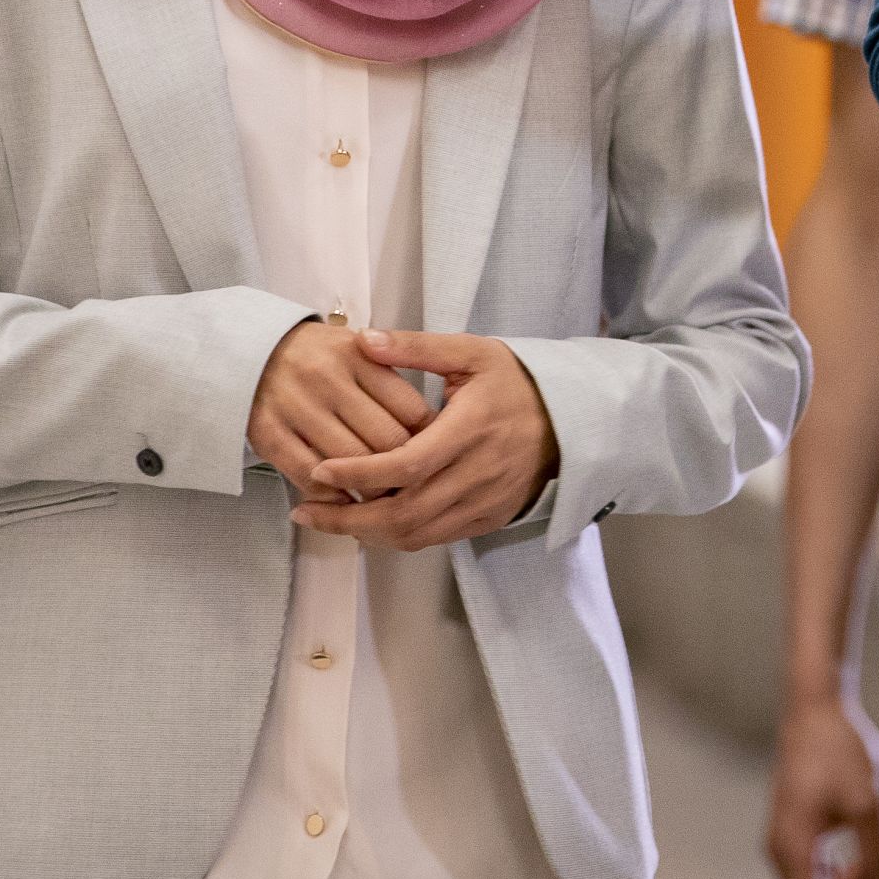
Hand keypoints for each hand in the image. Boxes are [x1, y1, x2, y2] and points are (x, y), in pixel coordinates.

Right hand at [245, 317, 433, 492]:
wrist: (253, 350)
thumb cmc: (320, 357)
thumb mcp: (360, 351)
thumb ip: (391, 383)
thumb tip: (432, 431)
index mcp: (359, 354)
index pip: (411, 408)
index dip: (428, 439)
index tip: (432, 456)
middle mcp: (328, 377)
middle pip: (385, 439)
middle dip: (404, 469)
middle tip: (412, 485)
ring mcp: (296, 405)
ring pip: (351, 461)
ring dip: (371, 488)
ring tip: (381, 497)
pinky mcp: (268, 433)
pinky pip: (309, 475)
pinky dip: (331, 495)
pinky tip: (343, 498)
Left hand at [294, 330, 556, 550]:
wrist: (572, 418)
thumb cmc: (516, 381)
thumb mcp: (471, 352)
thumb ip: (415, 347)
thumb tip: (363, 339)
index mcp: (471, 429)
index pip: (405, 465)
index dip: (359, 473)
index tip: (319, 470)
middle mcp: (478, 474)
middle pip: (404, 514)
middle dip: (348, 520)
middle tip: (306, 513)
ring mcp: (485, 502)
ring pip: (417, 535)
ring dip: (368, 534)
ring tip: (329, 520)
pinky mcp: (489, 518)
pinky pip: (436, 539)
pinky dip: (398, 536)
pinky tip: (371, 523)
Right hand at [765, 688, 878, 878]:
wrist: (815, 708)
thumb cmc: (838, 749)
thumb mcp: (868, 804)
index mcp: (791, 849)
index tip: (866, 866)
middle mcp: (780, 853)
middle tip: (873, 870)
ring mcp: (783, 844)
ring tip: (869, 857)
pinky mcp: (793, 833)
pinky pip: (812, 876)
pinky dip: (838, 876)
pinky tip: (858, 849)